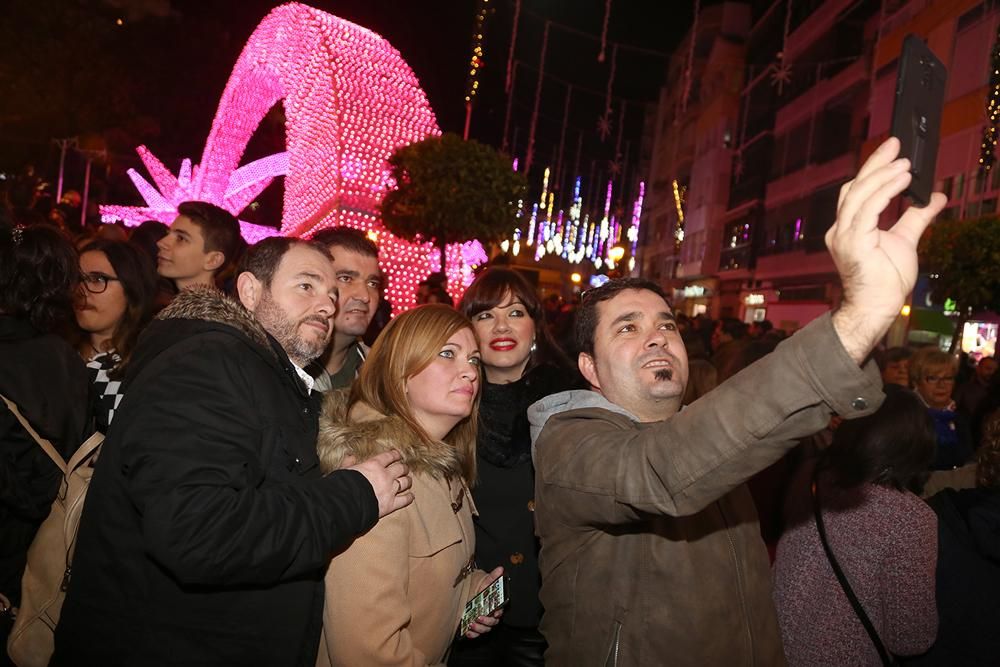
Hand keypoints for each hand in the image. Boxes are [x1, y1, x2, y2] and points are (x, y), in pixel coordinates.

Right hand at [348, 450, 412, 517]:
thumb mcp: (344, 470)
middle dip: (403, 468)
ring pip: (405, 482)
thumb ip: (349, 463)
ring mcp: (390, 489)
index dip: (395, 455)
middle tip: (404, 469)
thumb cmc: (343, 485)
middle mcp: (385, 475)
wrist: (346, 503)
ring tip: (408, 481)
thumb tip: (350, 457)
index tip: (398, 455)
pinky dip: (409, 498)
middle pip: (401, 468)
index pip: (389, 456)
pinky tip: (410, 496)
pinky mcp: (391, 504)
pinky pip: (405, 500)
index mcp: (374, 465)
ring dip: (408, 481)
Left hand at [465, 566, 504, 638]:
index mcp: (494, 605)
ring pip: (485, 629)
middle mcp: (489, 614)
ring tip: (471, 624)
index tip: (495, 612)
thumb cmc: (478, 587)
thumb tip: (500, 569)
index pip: (499, 611)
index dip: (498, 613)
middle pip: (492, 622)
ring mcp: (482, 621)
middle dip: (486, 621)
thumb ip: (492, 577)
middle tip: (479, 617)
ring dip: (479, 628)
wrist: (467, 591)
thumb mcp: (484, 581)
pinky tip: (468, 632)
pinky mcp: (475, 626)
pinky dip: (473, 635)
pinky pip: (476, 634)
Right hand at [826, 137, 946, 362]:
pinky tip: (902, 183)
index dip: (873, 168)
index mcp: (848, 228)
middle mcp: (840, 229)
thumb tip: (934, 197)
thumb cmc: (885, 281)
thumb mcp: (906, 240)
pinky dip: (885, 192)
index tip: (892, 150)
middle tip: (897, 147)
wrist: (876, 308)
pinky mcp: (852, 242)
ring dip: (883, 176)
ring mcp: (843, 236)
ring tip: (905, 165)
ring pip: (859, 195)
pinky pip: (868, 210)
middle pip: (855, 187)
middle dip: (876, 164)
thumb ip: (916, 217)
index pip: (857, 191)